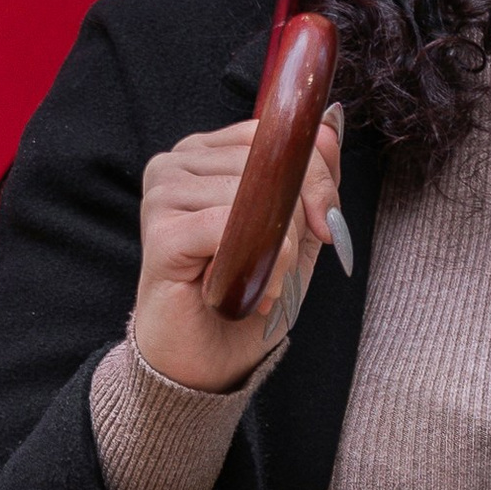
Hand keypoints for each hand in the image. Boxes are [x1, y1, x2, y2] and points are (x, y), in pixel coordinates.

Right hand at [131, 107, 345, 393]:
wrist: (204, 363)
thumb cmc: (242, 298)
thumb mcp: (296, 233)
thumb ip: (310, 179)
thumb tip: (328, 125)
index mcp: (205, 154)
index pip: (273, 133)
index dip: (315, 175)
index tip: (329, 223)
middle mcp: (176, 163)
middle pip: (267, 161)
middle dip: (299, 219)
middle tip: (285, 270)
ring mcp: (163, 194)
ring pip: (253, 193)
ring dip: (279, 252)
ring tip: (260, 287)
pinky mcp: (162, 233)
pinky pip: (232, 226)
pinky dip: (256, 263)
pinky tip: (246, 293)